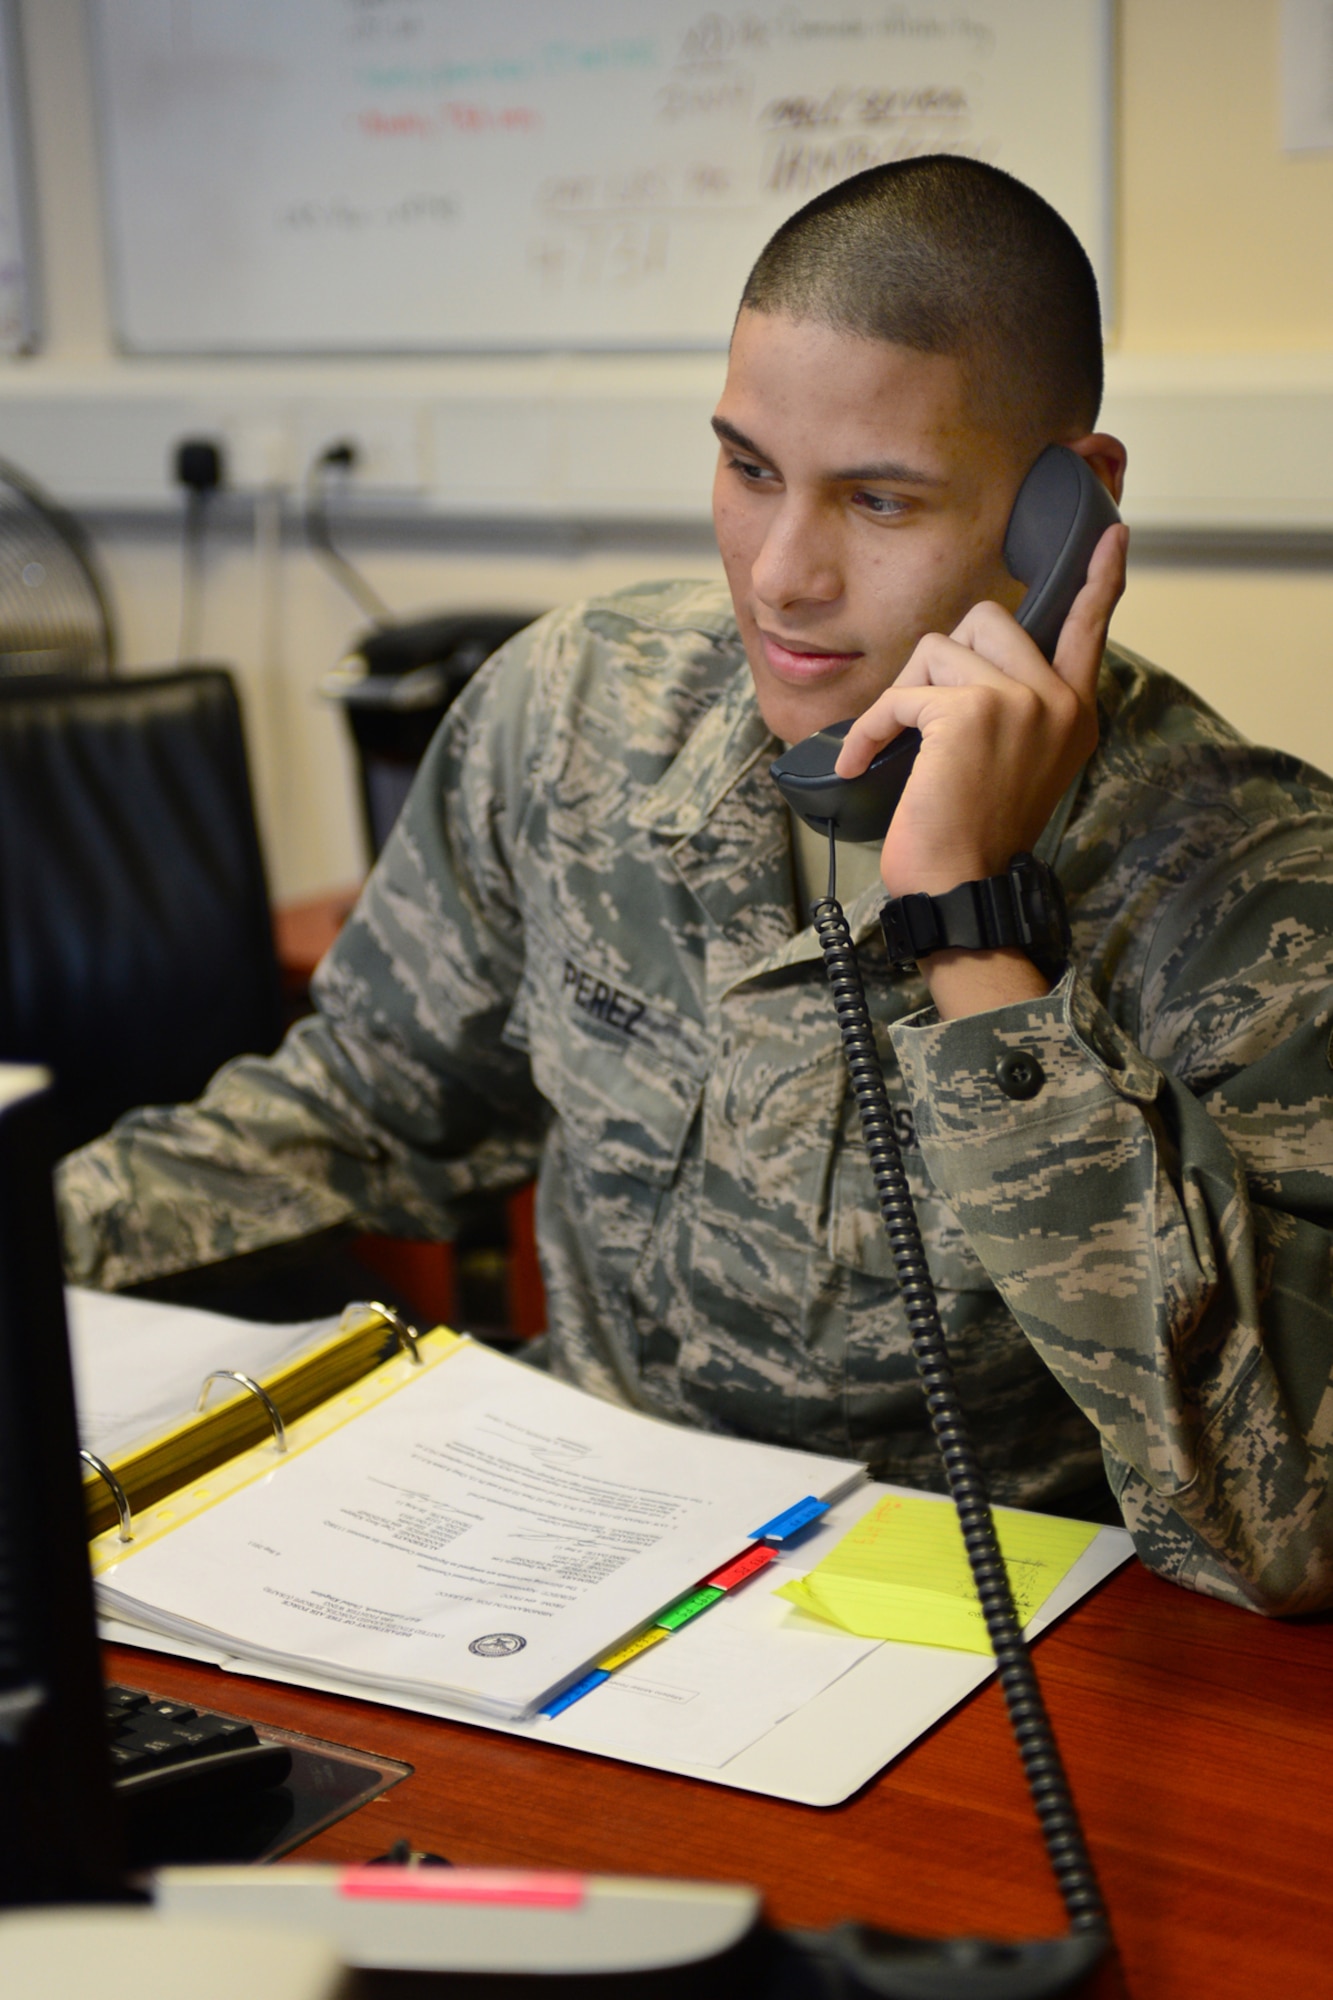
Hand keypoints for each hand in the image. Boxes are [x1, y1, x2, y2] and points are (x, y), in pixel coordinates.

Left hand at [834, 521, 1127, 1018]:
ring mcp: (1020, 702)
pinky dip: (872, 728)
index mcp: (1074, 712)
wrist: (960, 887)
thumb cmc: (973, 836)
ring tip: (904, 747)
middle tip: (926, 722)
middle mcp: (1057, 701)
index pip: (1090, 628)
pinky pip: (902, 693)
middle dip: (942, 662)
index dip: (1098, 579)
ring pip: (941, 647)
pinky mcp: (971, 712)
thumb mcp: (1014, 765)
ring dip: (907, 695)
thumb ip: (1015, 709)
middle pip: (988, 620)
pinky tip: (862, 763)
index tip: (1113, 534)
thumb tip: (974, 662)